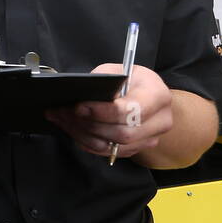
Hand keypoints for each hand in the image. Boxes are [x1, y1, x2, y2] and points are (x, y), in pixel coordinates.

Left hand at [43, 63, 172, 159]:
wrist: (149, 95)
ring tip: (61, 119)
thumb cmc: (132, 80)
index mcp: (157, 96)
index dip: (102, 112)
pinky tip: (70, 128)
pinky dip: (85, 141)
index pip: (131, 111)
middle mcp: (160, 121)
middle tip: (62, 112)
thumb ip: (103, 81)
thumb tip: (80, 96)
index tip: (79, 106)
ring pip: (111, 146)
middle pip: (122, 133)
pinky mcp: (135, 149)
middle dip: (87, 124)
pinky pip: (107, 152)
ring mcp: (149, 139)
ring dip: (81, 134)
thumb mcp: (118, 70)